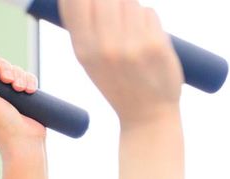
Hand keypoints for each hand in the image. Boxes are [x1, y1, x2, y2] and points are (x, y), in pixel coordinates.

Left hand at [0, 51, 44, 155]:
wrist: (25, 143)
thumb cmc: (2, 126)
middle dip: (5, 68)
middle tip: (9, 81)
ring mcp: (5, 94)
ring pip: (13, 69)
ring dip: (19, 76)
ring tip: (21, 90)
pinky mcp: (21, 96)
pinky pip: (26, 77)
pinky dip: (29, 81)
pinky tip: (29, 91)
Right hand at [58, 0, 182, 127]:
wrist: (148, 115)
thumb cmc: (118, 82)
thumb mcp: (89, 59)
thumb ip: (82, 23)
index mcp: (83, 49)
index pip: (73, 0)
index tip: (96, 5)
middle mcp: (105, 47)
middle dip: (113, 2)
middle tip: (119, 19)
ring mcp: (132, 46)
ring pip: (129, 1)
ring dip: (133, 10)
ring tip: (134, 34)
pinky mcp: (156, 45)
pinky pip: (150, 13)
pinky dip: (150, 22)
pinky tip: (148, 42)